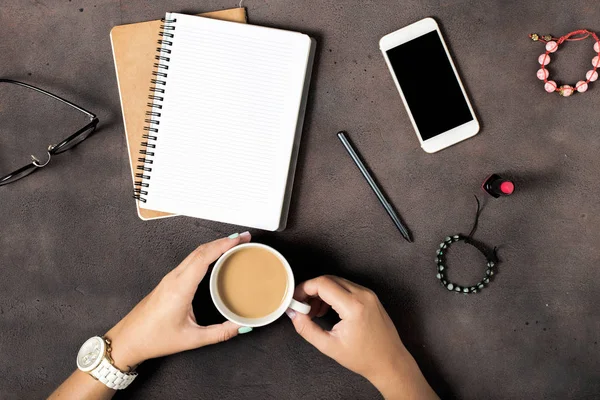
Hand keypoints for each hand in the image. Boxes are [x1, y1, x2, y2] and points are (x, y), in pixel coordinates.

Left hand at [105, 232, 250, 369]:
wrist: (128, 340)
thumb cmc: (153, 338)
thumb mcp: (192, 339)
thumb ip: (220, 333)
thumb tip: (240, 327)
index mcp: (180, 288)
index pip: (204, 257)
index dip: (223, 245)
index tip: (239, 239)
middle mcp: (174, 279)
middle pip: (201, 250)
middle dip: (223, 241)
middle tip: (242, 238)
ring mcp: (170, 278)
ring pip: (194, 254)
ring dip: (214, 246)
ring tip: (232, 244)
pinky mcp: (168, 282)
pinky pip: (189, 261)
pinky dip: (205, 254)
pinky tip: (213, 257)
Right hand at [287, 276, 436, 399]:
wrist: (390, 362)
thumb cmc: (363, 358)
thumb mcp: (329, 346)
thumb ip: (307, 329)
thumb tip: (294, 314)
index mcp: (353, 306)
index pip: (322, 284)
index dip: (304, 289)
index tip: (295, 299)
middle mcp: (363, 295)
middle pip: (328, 279)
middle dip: (311, 290)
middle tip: (302, 306)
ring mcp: (368, 294)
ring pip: (337, 282)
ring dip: (322, 292)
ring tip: (314, 312)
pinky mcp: (370, 297)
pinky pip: (347, 287)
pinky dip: (333, 294)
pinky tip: (327, 310)